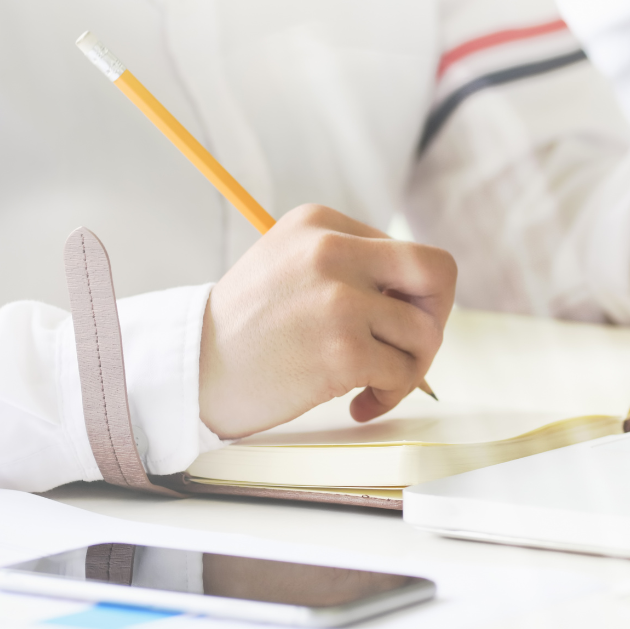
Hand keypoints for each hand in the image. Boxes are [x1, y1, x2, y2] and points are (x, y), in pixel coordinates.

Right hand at [198, 204, 457, 439]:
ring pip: (425, 332)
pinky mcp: (342, 349)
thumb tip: (429, 297)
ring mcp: (338, 299)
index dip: (412, 298)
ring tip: (374, 382)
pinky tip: (359, 404)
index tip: (387, 326)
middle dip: (436, 317)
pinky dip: (390, 395)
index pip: (410, 253)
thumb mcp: (292, 265)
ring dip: (410, 368)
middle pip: (438, 273)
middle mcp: (332, 251)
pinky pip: (404, 373)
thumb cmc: (249, 330)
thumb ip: (354, 267)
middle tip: (411, 349)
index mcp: (321, 223)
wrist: (191, 373)